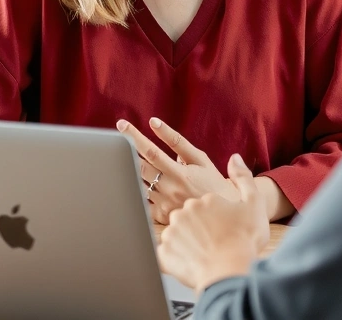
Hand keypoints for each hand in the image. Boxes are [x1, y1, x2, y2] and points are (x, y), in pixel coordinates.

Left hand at [116, 117, 236, 223]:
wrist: (223, 217)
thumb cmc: (213, 183)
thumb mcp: (200, 160)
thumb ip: (179, 143)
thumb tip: (157, 124)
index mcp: (180, 173)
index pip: (151, 151)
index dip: (135, 137)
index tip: (123, 124)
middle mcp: (169, 189)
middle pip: (140, 165)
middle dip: (126, 145)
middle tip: (118, 129)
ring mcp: (163, 203)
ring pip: (137, 182)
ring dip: (127, 167)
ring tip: (119, 153)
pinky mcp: (160, 216)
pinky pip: (141, 200)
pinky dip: (134, 187)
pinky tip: (129, 178)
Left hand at [157, 154, 269, 291]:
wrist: (231, 271)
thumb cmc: (245, 240)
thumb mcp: (254, 203)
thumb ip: (244, 177)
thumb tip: (234, 158)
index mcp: (203, 199)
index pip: (204, 205)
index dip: (214, 218)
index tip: (221, 229)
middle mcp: (184, 211)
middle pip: (188, 217)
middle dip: (197, 228)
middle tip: (212, 243)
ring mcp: (172, 232)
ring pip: (176, 234)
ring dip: (186, 242)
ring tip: (203, 254)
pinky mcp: (164, 253)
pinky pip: (166, 253)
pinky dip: (175, 258)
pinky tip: (190, 263)